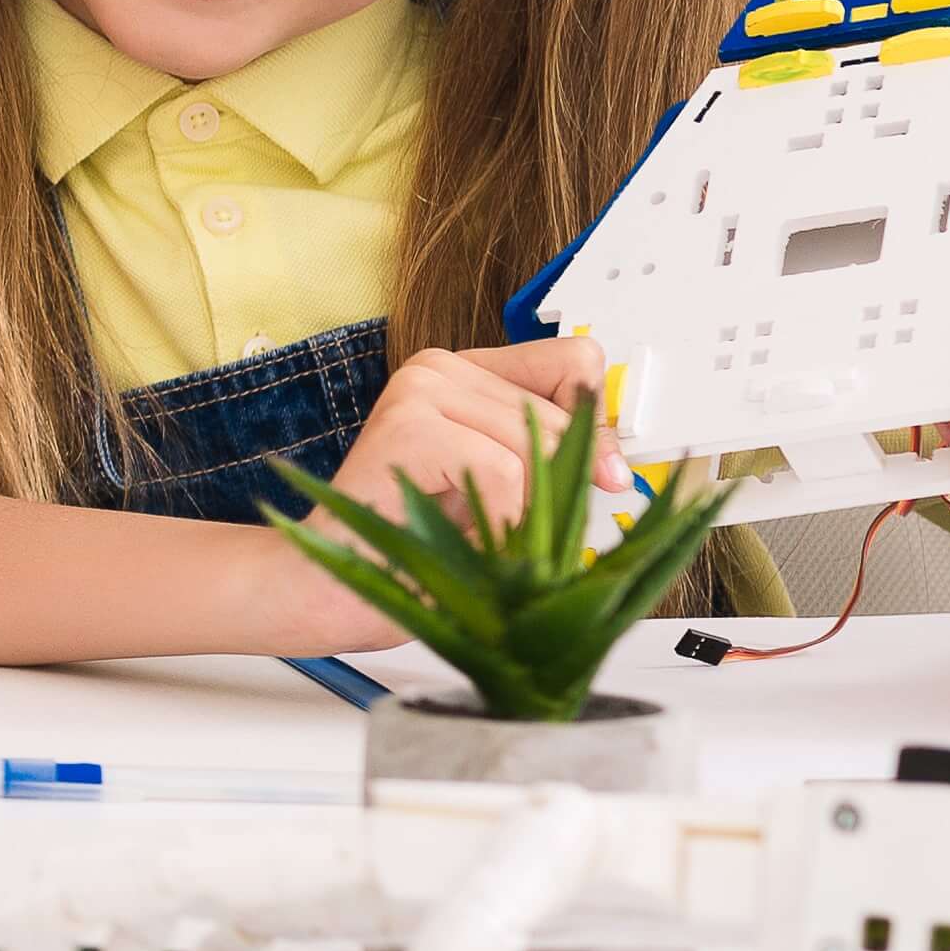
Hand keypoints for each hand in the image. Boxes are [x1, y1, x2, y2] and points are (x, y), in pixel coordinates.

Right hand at [331, 336, 599, 528]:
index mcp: (465, 373)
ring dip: (523, 508)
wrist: (332, 588)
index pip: (575, 362)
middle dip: (561, 482)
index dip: (597, 424)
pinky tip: (464, 534)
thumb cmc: (413, 546)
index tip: (599, 474)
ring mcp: (420, 389)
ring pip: (536, 442)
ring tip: (476, 527)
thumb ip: (551, 457)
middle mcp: (440, 368)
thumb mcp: (504, 491)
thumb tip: (616, 459)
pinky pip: (506, 471)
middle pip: (564, 412)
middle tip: (522, 524)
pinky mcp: (410, 424)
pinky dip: (500, 519)